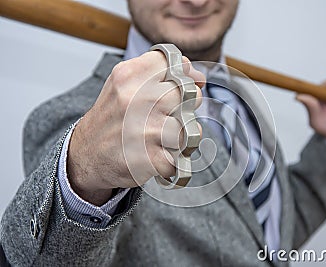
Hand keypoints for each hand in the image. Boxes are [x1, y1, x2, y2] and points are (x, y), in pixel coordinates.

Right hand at [67, 52, 204, 204]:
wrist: (86, 153)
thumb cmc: (112, 117)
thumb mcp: (126, 83)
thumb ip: (160, 73)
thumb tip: (199, 77)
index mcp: (129, 75)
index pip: (177, 64)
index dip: (182, 77)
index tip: (172, 88)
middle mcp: (136, 99)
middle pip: (189, 94)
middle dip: (185, 106)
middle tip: (166, 115)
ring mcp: (143, 130)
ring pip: (191, 126)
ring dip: (181, 135)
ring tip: (162, 137)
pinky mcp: (149, 159)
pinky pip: (181, 155)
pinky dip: (172, 158)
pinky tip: (155, 154)